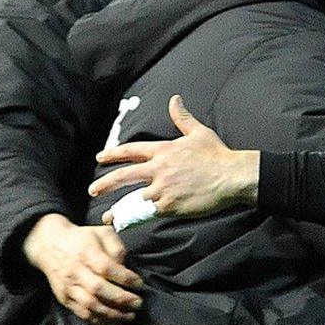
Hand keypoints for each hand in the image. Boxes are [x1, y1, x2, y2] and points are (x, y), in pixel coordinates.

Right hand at [22, 213, 141, 324]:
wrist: (50, 246)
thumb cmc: (82, 238)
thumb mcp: (102, 232)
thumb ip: (116, 246)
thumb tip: (124, 266)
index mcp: (86, 252)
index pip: (106, 268)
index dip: (125, 278)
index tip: (139, 283)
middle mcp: (76, 271)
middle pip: (98, 289)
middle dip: (121, 299)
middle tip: (138, 303)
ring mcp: (69, 287)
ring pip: (89, 305)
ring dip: (111, 314)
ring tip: (129, 316)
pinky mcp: (64, 298)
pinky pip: (81, 312)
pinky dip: (98, 320)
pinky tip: (113, 322)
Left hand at [89, 95, 260, 220]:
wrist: (232, 176)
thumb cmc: (218, 154)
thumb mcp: (199, 132)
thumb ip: (182, 118)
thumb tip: (174, 99)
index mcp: (164, 150)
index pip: (132, 151)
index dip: (113, 154)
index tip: (100, 157)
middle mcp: (159, 169)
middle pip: (124, 176)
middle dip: (106, 183)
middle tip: (92, 190)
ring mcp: (163, 188)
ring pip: (133, 199)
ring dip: (118, 208)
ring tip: (107, 216)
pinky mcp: (170, 205)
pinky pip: (148, 214)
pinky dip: (136, 219)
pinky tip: (126, 225)